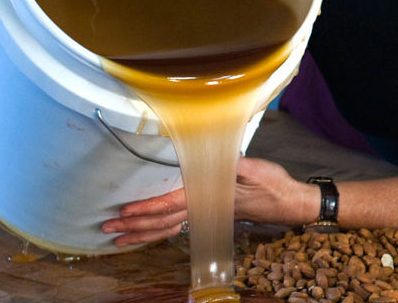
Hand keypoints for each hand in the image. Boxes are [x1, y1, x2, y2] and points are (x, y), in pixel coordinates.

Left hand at [101, 157, 317, 247]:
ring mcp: (205, 216)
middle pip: (163, 222)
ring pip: (167, 229)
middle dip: (134, 227)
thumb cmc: (273, 184)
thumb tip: (216, 159)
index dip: (147, 209)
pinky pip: (177, 227)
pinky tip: (148, 234)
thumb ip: (233, 165)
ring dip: (142, 234)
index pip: (171, 205)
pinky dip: (159, 232)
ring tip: (119, 239)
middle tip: (108, 230)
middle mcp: (203, 210)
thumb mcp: (255, 169)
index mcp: (209, 197)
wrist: (289, 202)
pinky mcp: (209, 216)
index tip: (124, 212)